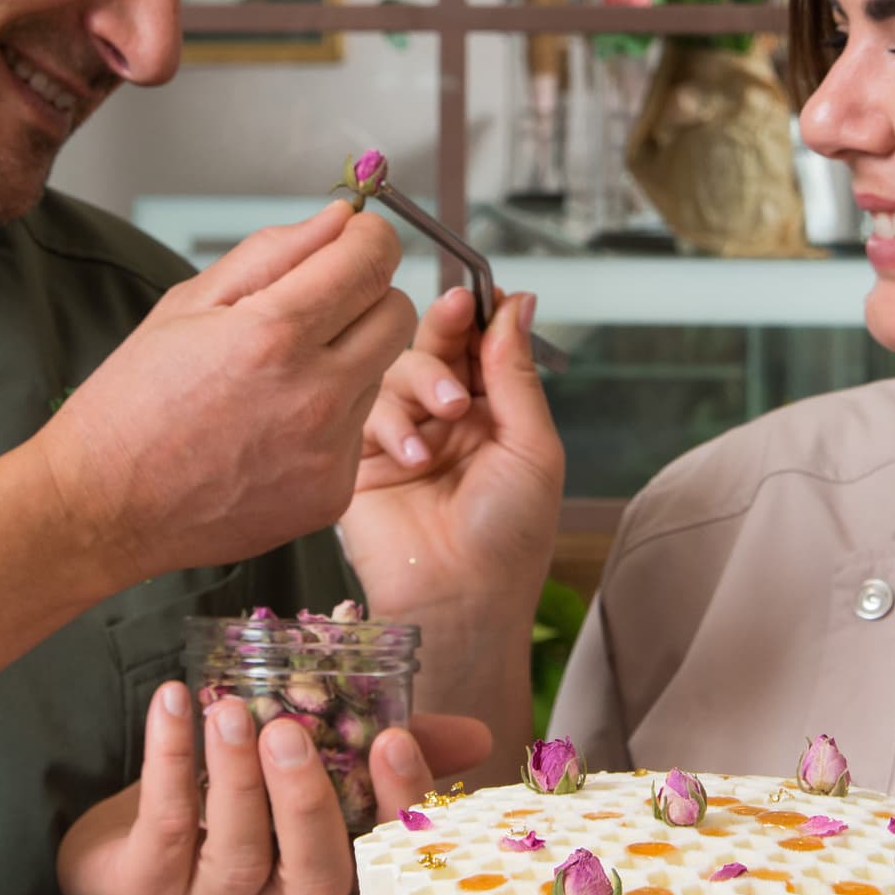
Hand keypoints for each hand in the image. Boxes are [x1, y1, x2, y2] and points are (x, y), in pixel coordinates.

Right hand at [36, 206, 416, 584]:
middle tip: (318, 304)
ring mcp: (328, 449)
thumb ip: (273, 252)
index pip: (373, 259)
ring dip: (347, 357)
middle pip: (397, 311)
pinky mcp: (332, 493)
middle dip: (367, 293)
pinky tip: (275, 427)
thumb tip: (339, 219)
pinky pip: (358, 429)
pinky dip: (331, 417)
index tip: (355, 238)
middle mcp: (314, 393)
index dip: (369, 237)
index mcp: (273, 333)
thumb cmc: (132, 402)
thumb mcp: (187, 304)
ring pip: (380, 370)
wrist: (102, 507)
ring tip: (277, 376)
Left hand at [57, 679, 492, 894]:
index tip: (395, 737)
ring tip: (230, 708)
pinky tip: (173, 701)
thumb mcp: (313, 757)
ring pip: (236, 849)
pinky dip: (169, 758)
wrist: (126, 831)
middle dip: (305, 799)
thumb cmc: (237, 791)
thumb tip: (477, 736)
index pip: (382, 849)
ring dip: (233, 775)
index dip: (395, 800)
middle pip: (313, 871)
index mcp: (329, 863)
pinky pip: (165, 824)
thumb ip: (384, 743)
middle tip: (289, 730)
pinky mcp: (148, 888)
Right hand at [344, 285, 565, 621]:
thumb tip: (517, 303)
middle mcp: (447, 420)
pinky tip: (411, 454)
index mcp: (494, 415)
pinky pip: (363, 409)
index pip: (480, 346)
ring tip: (444, 416)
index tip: (475, 293)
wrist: (459, 600)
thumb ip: (515, 374)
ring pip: (397, 371)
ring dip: (422, 381)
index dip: (477, 317)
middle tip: (454, 314)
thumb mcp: (531, 448)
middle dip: (445, 330)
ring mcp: (404, 436)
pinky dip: (389, 422)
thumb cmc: (508, 537)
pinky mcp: (363, 457)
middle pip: (435, 348)